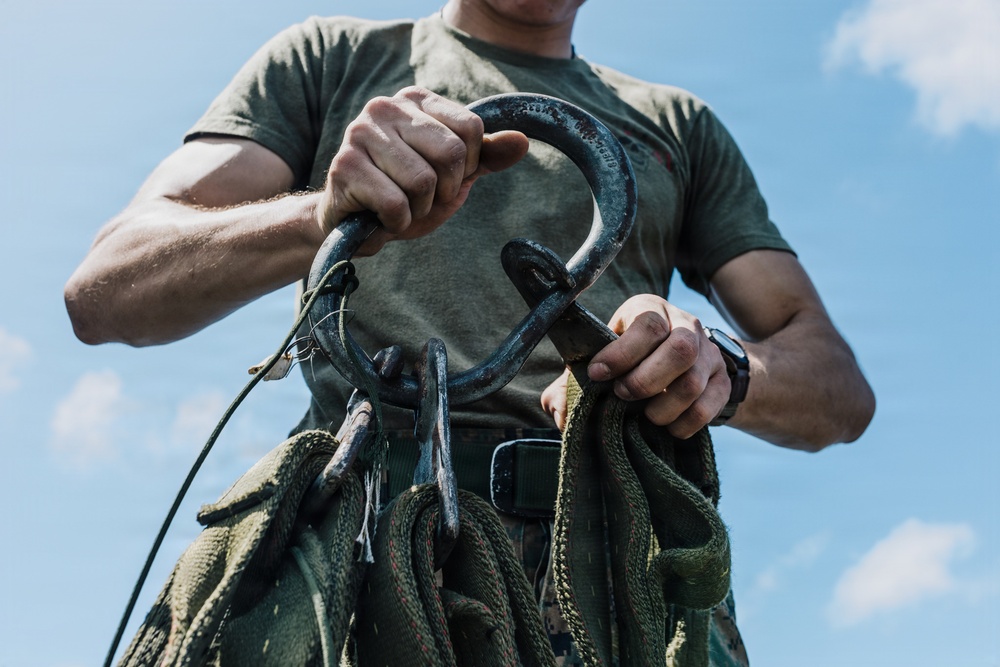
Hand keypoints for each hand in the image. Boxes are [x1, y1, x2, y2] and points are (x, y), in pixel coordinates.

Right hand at [318, 86, 529, 254]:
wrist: (353, 224)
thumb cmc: (405, 194)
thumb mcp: (452, 174)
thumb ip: (486, 156)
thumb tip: (522, 141)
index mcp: (416, 99)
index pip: (472, 128)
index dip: (469, 166)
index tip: (446, 178)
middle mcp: (386, 106)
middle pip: (452, 153)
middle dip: (446, 189)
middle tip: (424, 198)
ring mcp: (361, 133)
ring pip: (423, 181)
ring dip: (419, 208)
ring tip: (401, 205)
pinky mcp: (345, 166)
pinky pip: (396, 203)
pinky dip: (397, 221)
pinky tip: (382, 217)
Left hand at [541, 294, 731, 438]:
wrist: (681, 362)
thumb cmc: (628, 360)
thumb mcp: (601, 358)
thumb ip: (573, 380)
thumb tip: (558, 408)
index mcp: (649, 309)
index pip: (647, 324)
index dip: (621, 353)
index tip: (598, 375)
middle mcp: (685, 323)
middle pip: (680, 348)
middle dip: (646, 380)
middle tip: (624, 396)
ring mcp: (709, 352)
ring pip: (694, 380)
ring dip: (664, 406)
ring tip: (645, 417)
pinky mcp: (722, 380)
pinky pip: (710, 404)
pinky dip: (686, 422)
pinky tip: (668, 426)